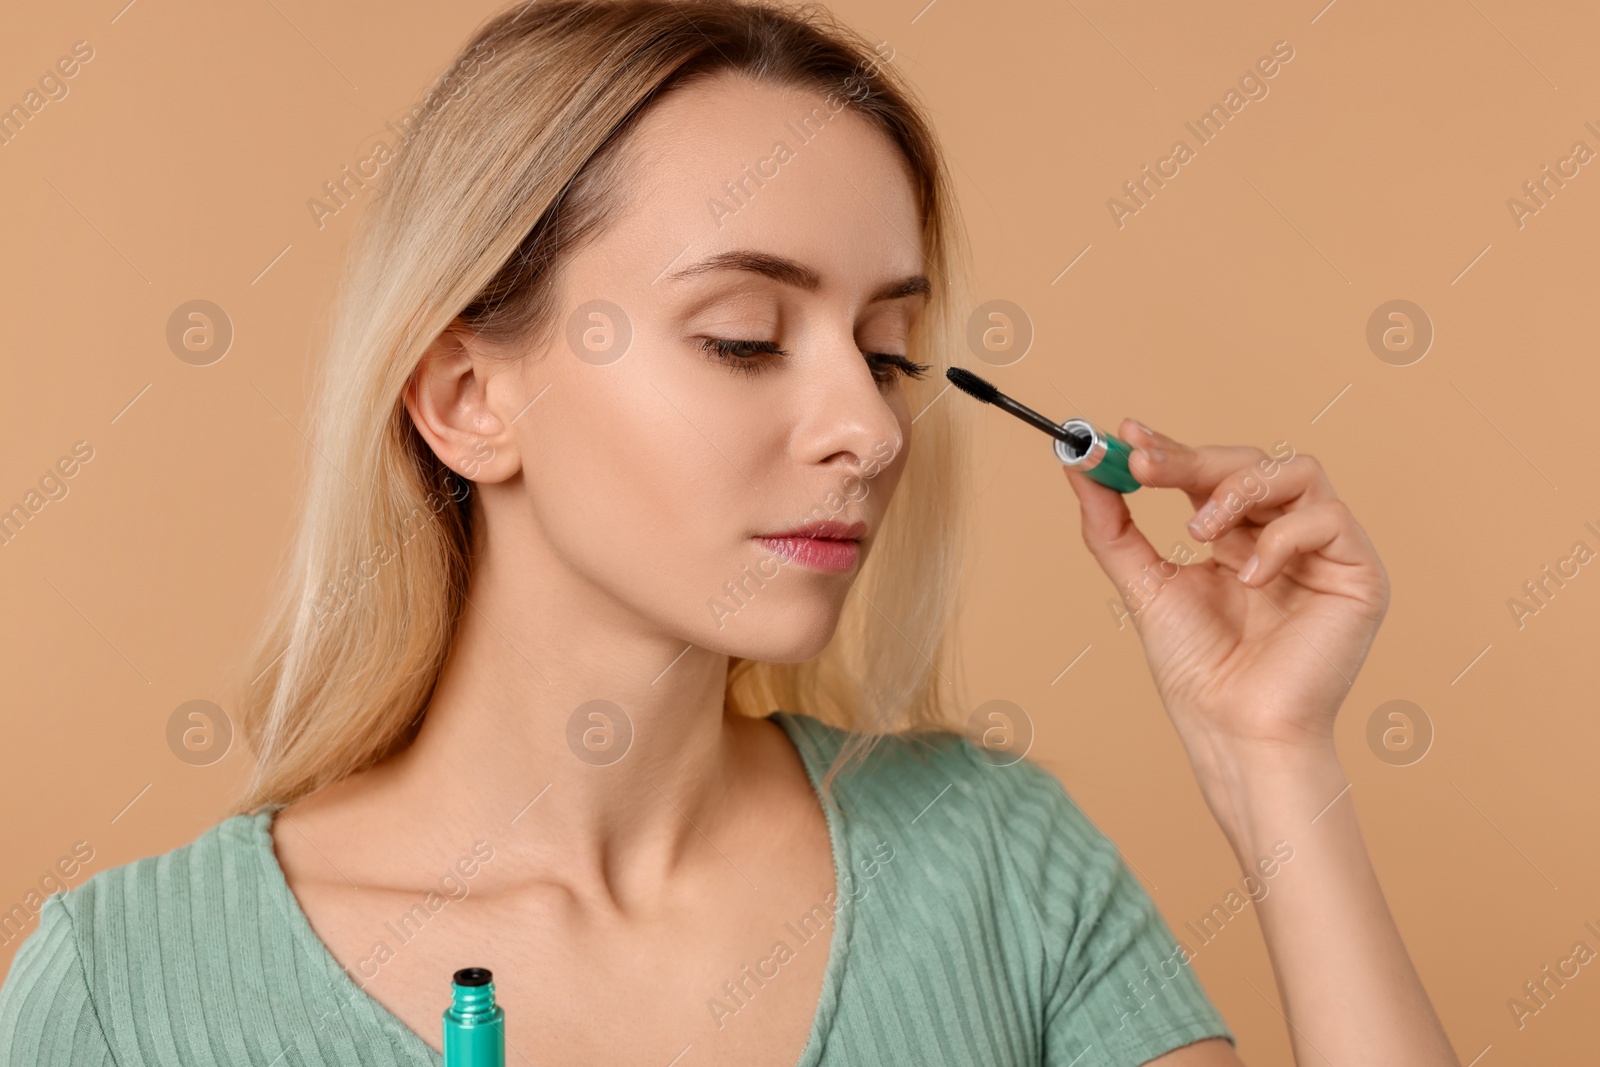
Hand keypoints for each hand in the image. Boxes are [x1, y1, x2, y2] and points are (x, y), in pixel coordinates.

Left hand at [1061, 420, 1389, 766]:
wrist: (1233, 729)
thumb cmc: (1197, 670)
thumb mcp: (1143, 583)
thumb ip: (1112, 526)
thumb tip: (1079, 467)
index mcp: (1238, 537)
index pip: (1211, 472)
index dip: (1172, 449)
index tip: (1126, 435)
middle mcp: (1283, 536)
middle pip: (1251, 461)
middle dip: (1193, 458)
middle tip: (1145, 464)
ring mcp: (1324, 552)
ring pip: (1297, 471)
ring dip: (1237, 489)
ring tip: (1197, 531)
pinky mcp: (1359, 573)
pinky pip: (1329, 518)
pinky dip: (1281, 538)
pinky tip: (1250, 578)